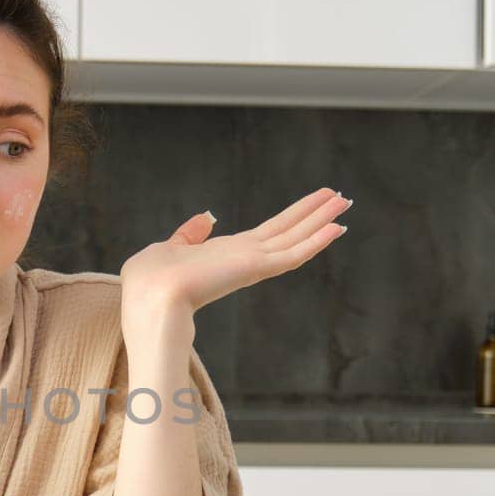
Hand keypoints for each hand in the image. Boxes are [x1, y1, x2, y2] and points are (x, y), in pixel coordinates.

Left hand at [120, 187, 350, 324]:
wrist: (149, 298)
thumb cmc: (149, 280)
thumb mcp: (169, 248)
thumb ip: (190, 234)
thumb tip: (207, 217)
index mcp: (225, 254)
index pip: (266, 234)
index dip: (290, 218)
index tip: (310, 206)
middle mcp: (243, 259)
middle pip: (288, 231)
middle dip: (313, 213)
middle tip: (341, 197)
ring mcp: (252, 264)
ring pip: (295, 238)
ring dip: (321, 219)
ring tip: (345, 201)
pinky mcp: (255, 268)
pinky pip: (292, 253)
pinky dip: (315, 240)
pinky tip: (336, 226)